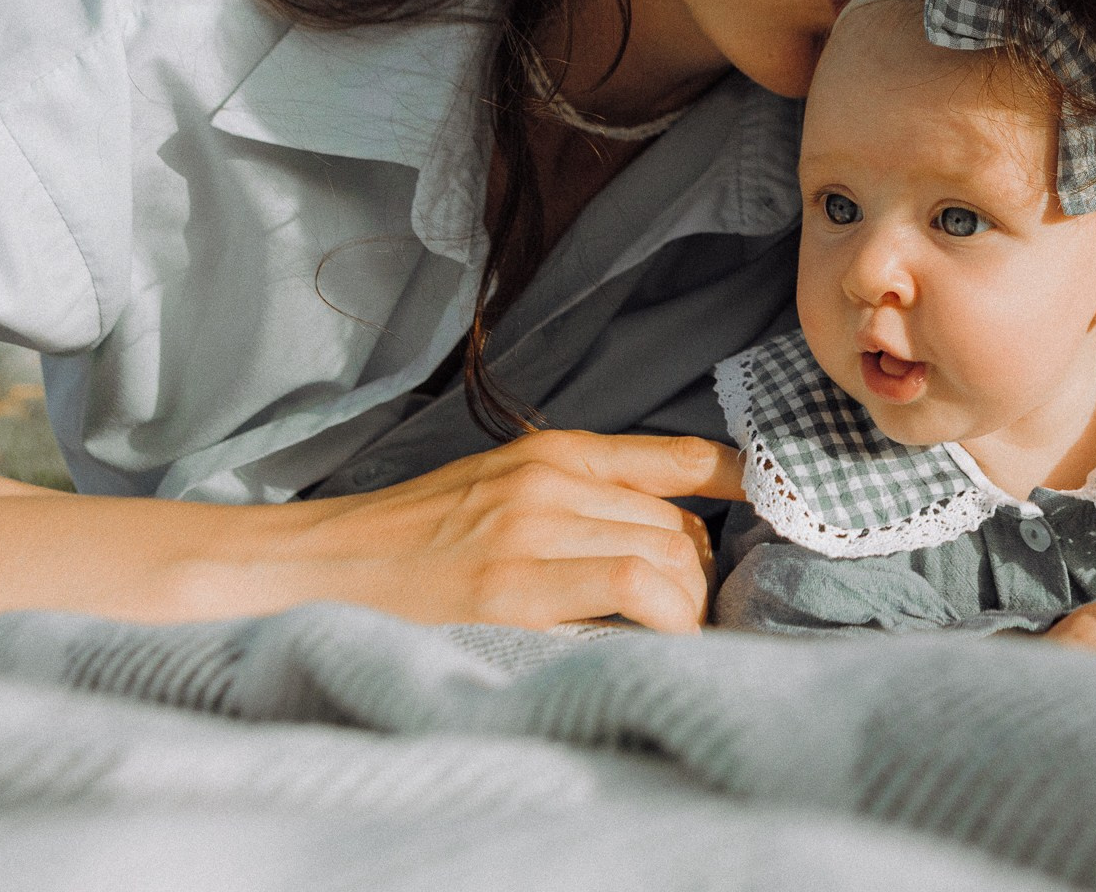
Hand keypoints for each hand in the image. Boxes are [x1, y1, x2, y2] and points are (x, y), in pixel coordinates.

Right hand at [267, 430, 742, 633]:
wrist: (323, 565)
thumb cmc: (416, 540)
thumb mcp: (504, 490)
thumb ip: (579, 498)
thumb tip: (668, 534)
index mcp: (554, 451)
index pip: (679, 458)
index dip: (740, 484)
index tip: (772, 508)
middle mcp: (551, 480)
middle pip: (681, 526)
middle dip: (699, 578)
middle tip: (686, 616)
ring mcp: (533, 529)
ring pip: (666, 556)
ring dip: (684, 608)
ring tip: (667, 638)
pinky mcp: (513, 585)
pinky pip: (630, 587)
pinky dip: (664, 620)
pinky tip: (659, 645)